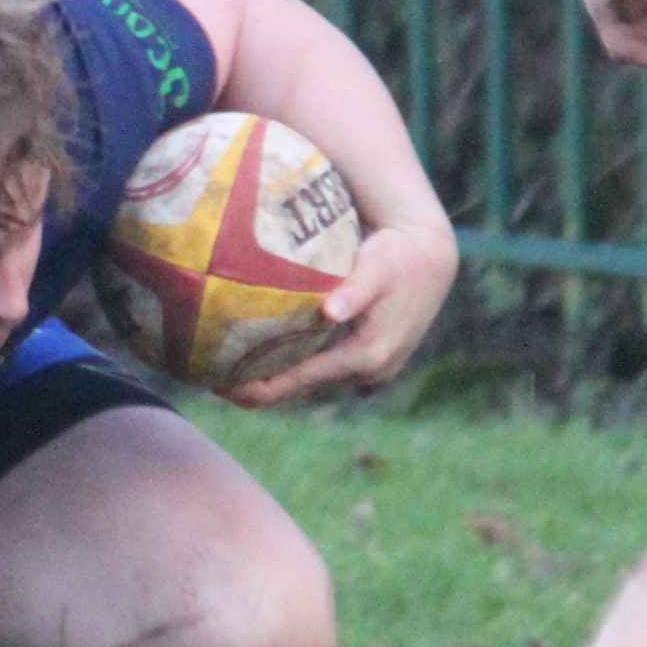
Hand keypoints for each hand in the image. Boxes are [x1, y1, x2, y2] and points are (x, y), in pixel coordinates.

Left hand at [227, 219, 459, 406]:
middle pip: (304, 388)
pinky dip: (296, 369)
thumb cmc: (398, 257)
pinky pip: (324, 371)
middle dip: (262, 389)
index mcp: (368, 355)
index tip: (224, 389)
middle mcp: (370, 371)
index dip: (264, 388)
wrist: (432, 260)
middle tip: (214, 385)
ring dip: (277, 382)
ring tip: (231, 378)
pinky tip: (265, 361)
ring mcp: (373, 371)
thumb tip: (331, 311)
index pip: (305, 379)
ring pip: (313, 382)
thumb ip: (355, 290)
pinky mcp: (371, 361)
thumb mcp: (377, 267)